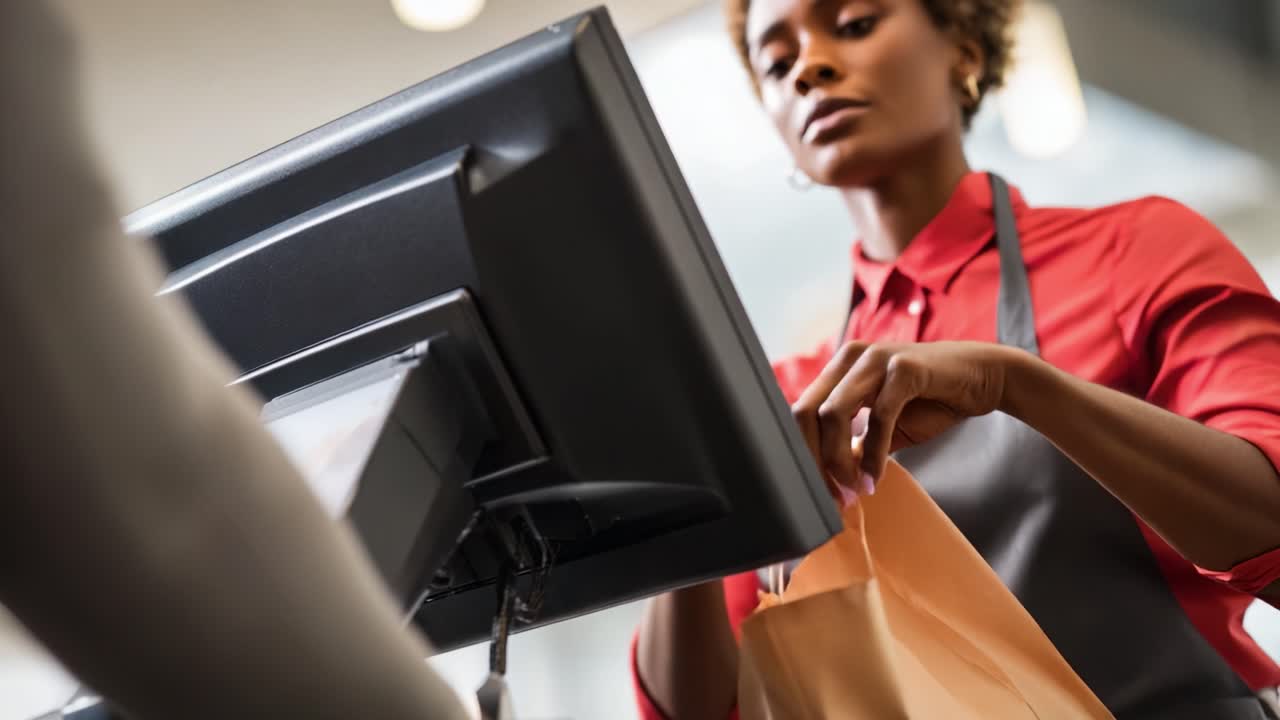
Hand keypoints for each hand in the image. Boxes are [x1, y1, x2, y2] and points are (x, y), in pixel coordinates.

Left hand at [791, 341, 1027, 500]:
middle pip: (805, 413)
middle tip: (832, 498)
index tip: (816, 493)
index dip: (802, 455)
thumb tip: (825, 477)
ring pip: (833, 414)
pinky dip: (872, 454)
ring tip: (854, 491)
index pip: (801, 412)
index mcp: (839, 369)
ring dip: (838, 461)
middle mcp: (850, 358)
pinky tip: (874, 478)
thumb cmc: (932, 400)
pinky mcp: (903, 368)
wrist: (984, 378)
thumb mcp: (883, 426)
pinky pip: (877, 417)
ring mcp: (875, 358)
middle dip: (813, 461)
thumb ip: (854, 443)